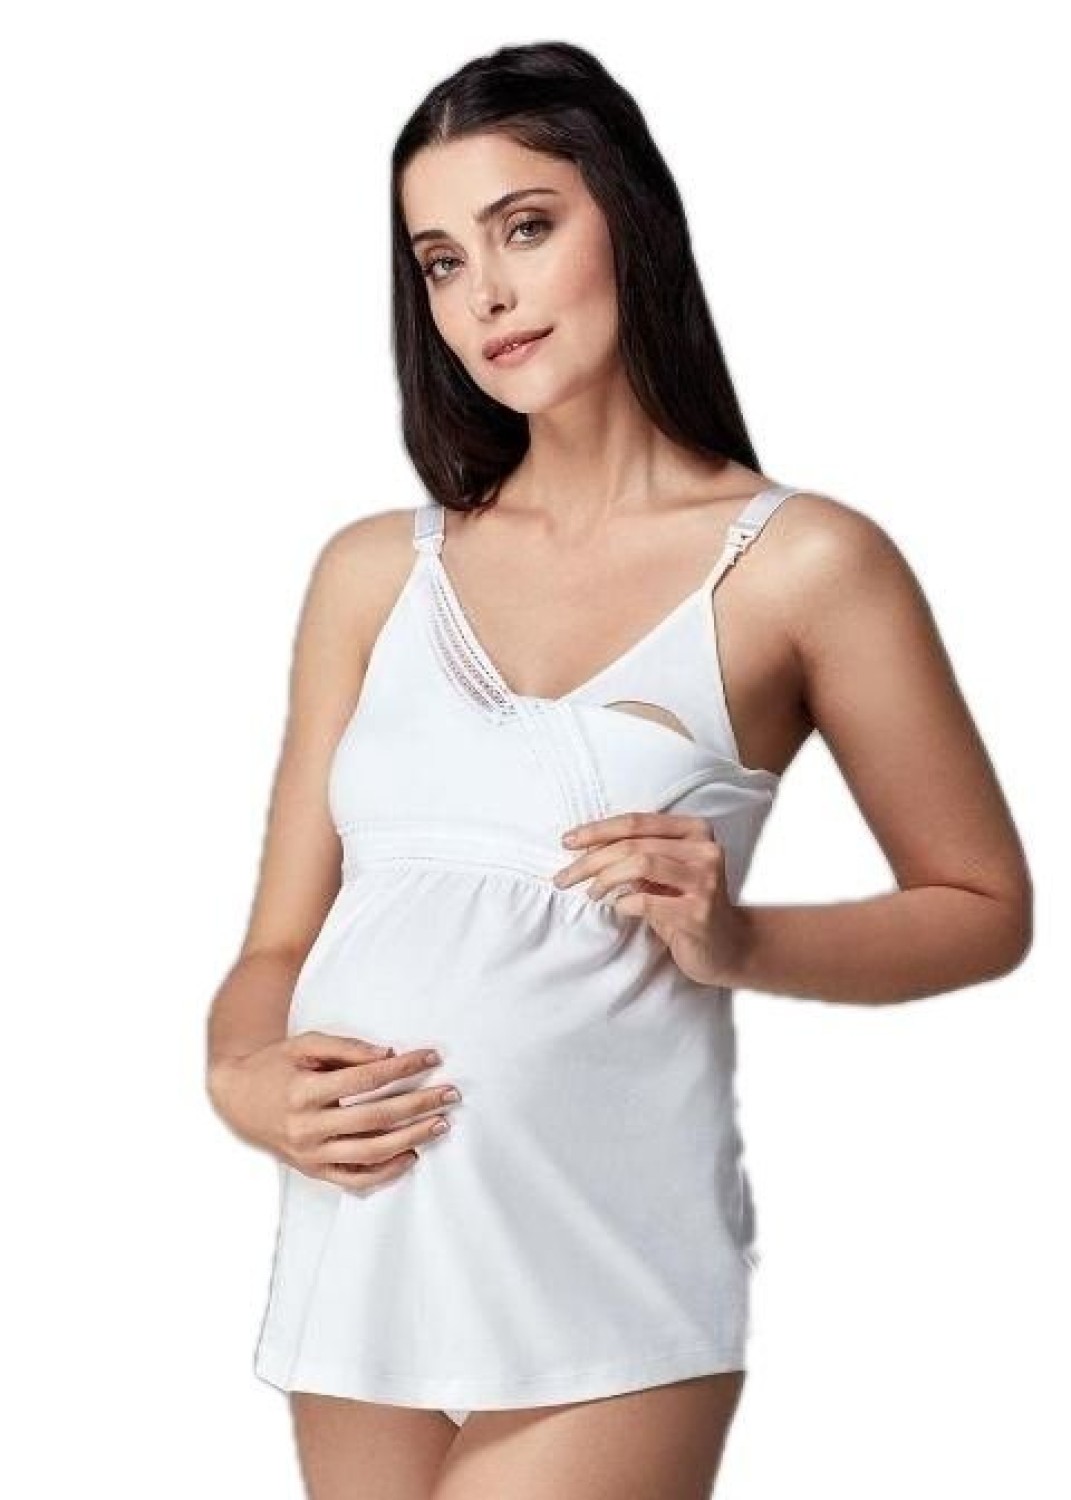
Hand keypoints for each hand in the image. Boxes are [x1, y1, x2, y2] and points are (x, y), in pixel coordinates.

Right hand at [207, 1031, 462, 1193]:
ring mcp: (310, 1154)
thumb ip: (347, 1048)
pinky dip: (386, 1171)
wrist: (238, 1099)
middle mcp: (307, 1127)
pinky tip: (412, 1155)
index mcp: (304, 1091)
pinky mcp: (313, 1171)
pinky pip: (355, 1179)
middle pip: (374, 1118)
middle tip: (451, 1094)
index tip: (432, 1057)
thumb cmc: (277, 1065)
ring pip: (370, 1152)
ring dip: (411, 1138)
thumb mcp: (305, 1045)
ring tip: (440, 1123)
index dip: (403, 1067)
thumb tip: (389, 1055)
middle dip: (418, 1105)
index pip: (364, 1079)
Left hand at [553, 812, 750, 987]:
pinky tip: (619, 908)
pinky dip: (625, 903)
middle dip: (591, 860)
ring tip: (591, 893)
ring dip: (605, 879)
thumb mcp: (662, 872)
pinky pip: (649, 901)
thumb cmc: (684, 903)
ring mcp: (706, 881)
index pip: (636, 822)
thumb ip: (634, 853)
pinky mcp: (699, 913)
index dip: (597, 830)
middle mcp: (705, 849)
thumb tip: (583, 846)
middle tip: (564, 877)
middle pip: (633, 844)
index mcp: (695, 829)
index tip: (567, 842)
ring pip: (640, 864)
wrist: (726, 946)